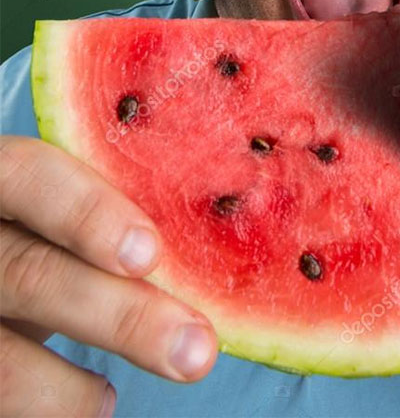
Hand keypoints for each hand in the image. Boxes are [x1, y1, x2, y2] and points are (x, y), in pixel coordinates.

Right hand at [1, 136, 217, 416]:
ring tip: (152, 383)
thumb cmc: (41, 231)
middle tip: (197, 349)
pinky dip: (54, 406)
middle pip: (28, 274)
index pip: (26, 173)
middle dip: (122, 316)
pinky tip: (99, 399)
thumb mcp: (59, 210)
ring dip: (83, 388)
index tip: (150, 253)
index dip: (86, 211)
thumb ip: (106, 217)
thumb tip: (210, 252)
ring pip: (4, 360)